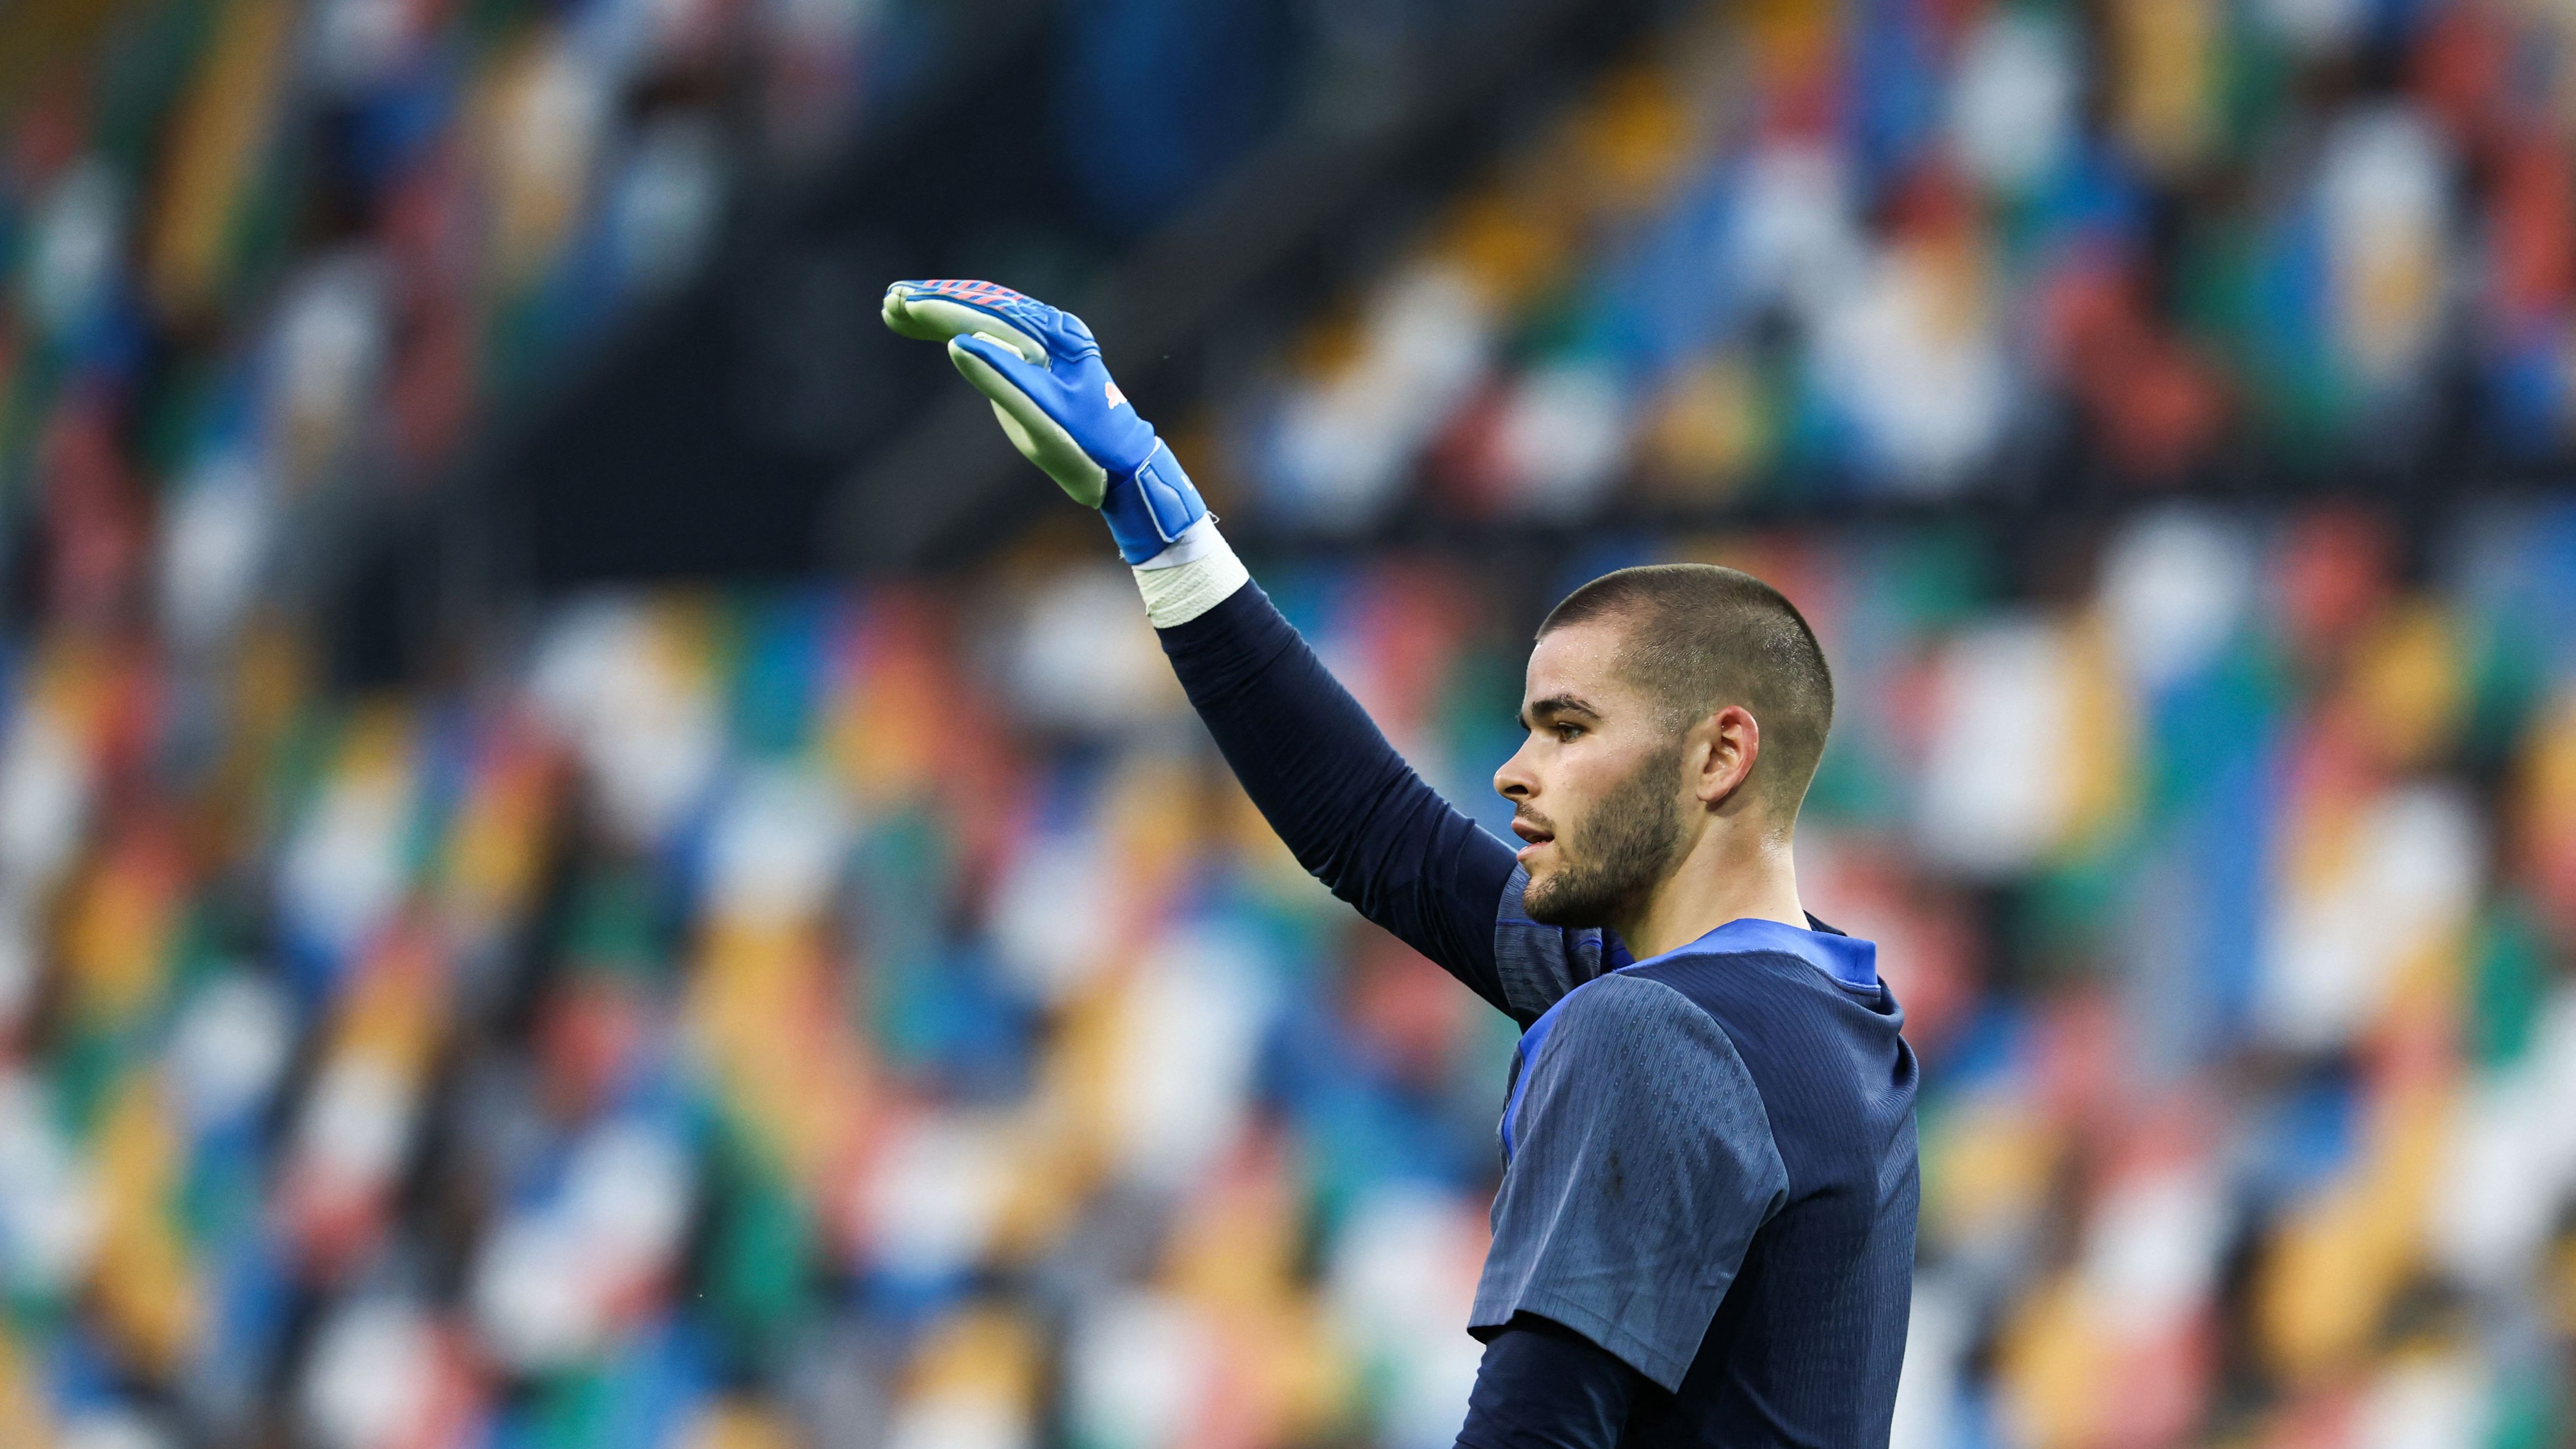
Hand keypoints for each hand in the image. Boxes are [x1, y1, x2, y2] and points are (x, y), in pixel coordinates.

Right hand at [882, 279, 1207, 562]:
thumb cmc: (1084, 447)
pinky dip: (958, 326)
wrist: (1121, 467)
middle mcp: (1053, 329)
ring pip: (985, 313)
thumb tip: (958, 342)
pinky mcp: (1036, 357)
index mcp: (1057, 337)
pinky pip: (993, 331)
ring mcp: (1046, 341)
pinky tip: (930, 326)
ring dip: (942, 310)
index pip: (989, 314)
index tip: (902, 304)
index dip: (942, 309)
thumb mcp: (1040, 419)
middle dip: (935, 301)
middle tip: (890, 300)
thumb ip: (999, 379)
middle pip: (984, 304)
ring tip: (896, 307)